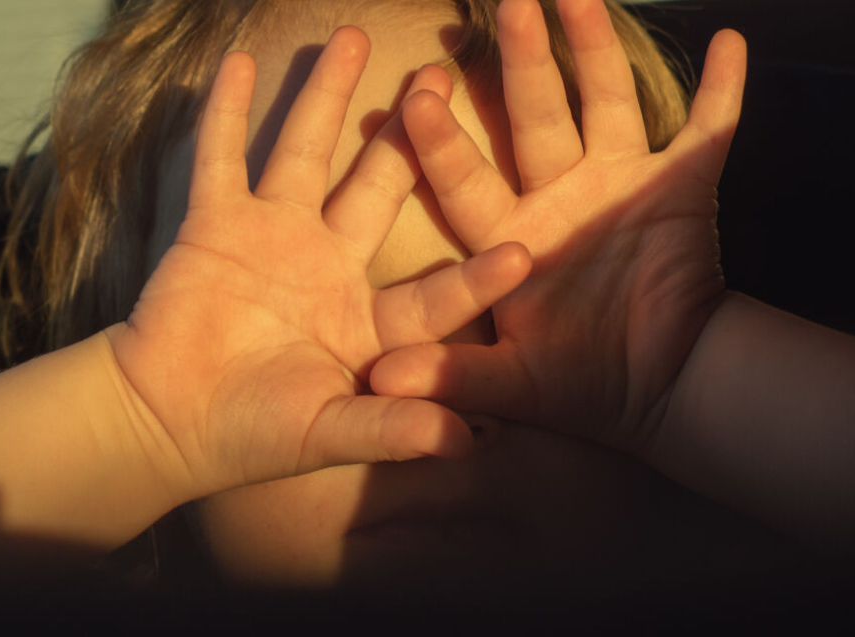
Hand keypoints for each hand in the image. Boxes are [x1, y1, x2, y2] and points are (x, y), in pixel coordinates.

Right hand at [107, 27, 530, 496]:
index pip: (433, 294)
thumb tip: (466, 441)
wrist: (166, 420)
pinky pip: (222, 158)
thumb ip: (391, 431)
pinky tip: (242, 61)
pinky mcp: (215, 224)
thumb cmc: (251, 435)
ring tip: (351, 36)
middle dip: (408, 136)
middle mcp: (329, 263)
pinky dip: (227, 113)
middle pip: (378, 188)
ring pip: (305, 152)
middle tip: (441, 77)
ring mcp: (273, 236)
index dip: (475, 278)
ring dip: (326, 96)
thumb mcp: (328, 432)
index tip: (523, 253)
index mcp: (368, 319)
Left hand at [370, 0, 746, 453]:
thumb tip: (378, 381)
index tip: (415, 99)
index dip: (442, 144)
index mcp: (508, 236)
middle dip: (522, 65)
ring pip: (604, 103)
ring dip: (596, 52)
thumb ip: (449, 375)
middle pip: (533, 119)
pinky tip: (729, 39)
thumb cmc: (580, 386)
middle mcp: (557, 197)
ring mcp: (618, 184)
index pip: (465, 181)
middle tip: (506, 5)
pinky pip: (707, 130)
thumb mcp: (510, 382)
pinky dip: (722, 92)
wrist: (660, 390)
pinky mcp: (682, 187)